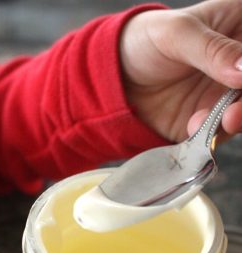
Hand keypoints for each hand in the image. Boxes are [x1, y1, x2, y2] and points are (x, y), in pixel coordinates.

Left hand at [120, 0, 241, 142]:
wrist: (119, 79)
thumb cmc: (147, 41)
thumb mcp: (177, 35)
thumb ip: (213, 51)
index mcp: (241, 24)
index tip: (241, 81)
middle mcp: (241, 61)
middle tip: (232, 116)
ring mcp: (229, 92)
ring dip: (235, 121)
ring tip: (211, 122)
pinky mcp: (214, 119)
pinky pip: (224, 130)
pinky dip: (214, 133)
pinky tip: (194, 126)